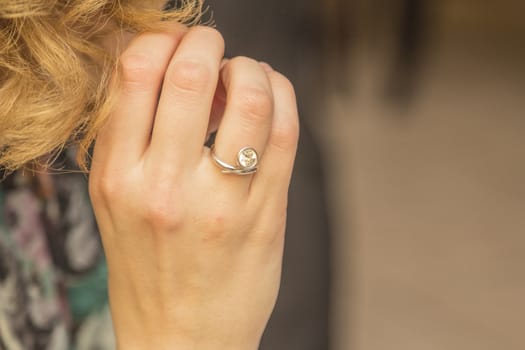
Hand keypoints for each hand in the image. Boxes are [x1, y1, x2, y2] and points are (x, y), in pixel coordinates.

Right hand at [88, 25, 298, 349]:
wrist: (182, 340)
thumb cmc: (148, 268)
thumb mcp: (116, 203)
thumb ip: (132, 137)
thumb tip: (162, 68)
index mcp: (116, 177)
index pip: (135, 74)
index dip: (163, 41)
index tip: (176, 43)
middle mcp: (163, 187)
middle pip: (191, 75)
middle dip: (207, 41)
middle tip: (213, 45)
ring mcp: (220, 203)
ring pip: (250, 97)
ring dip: (252, 68)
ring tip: (246, 75)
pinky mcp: (265, 216)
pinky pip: (284, 133)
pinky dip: (283, 96)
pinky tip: (273, 96)